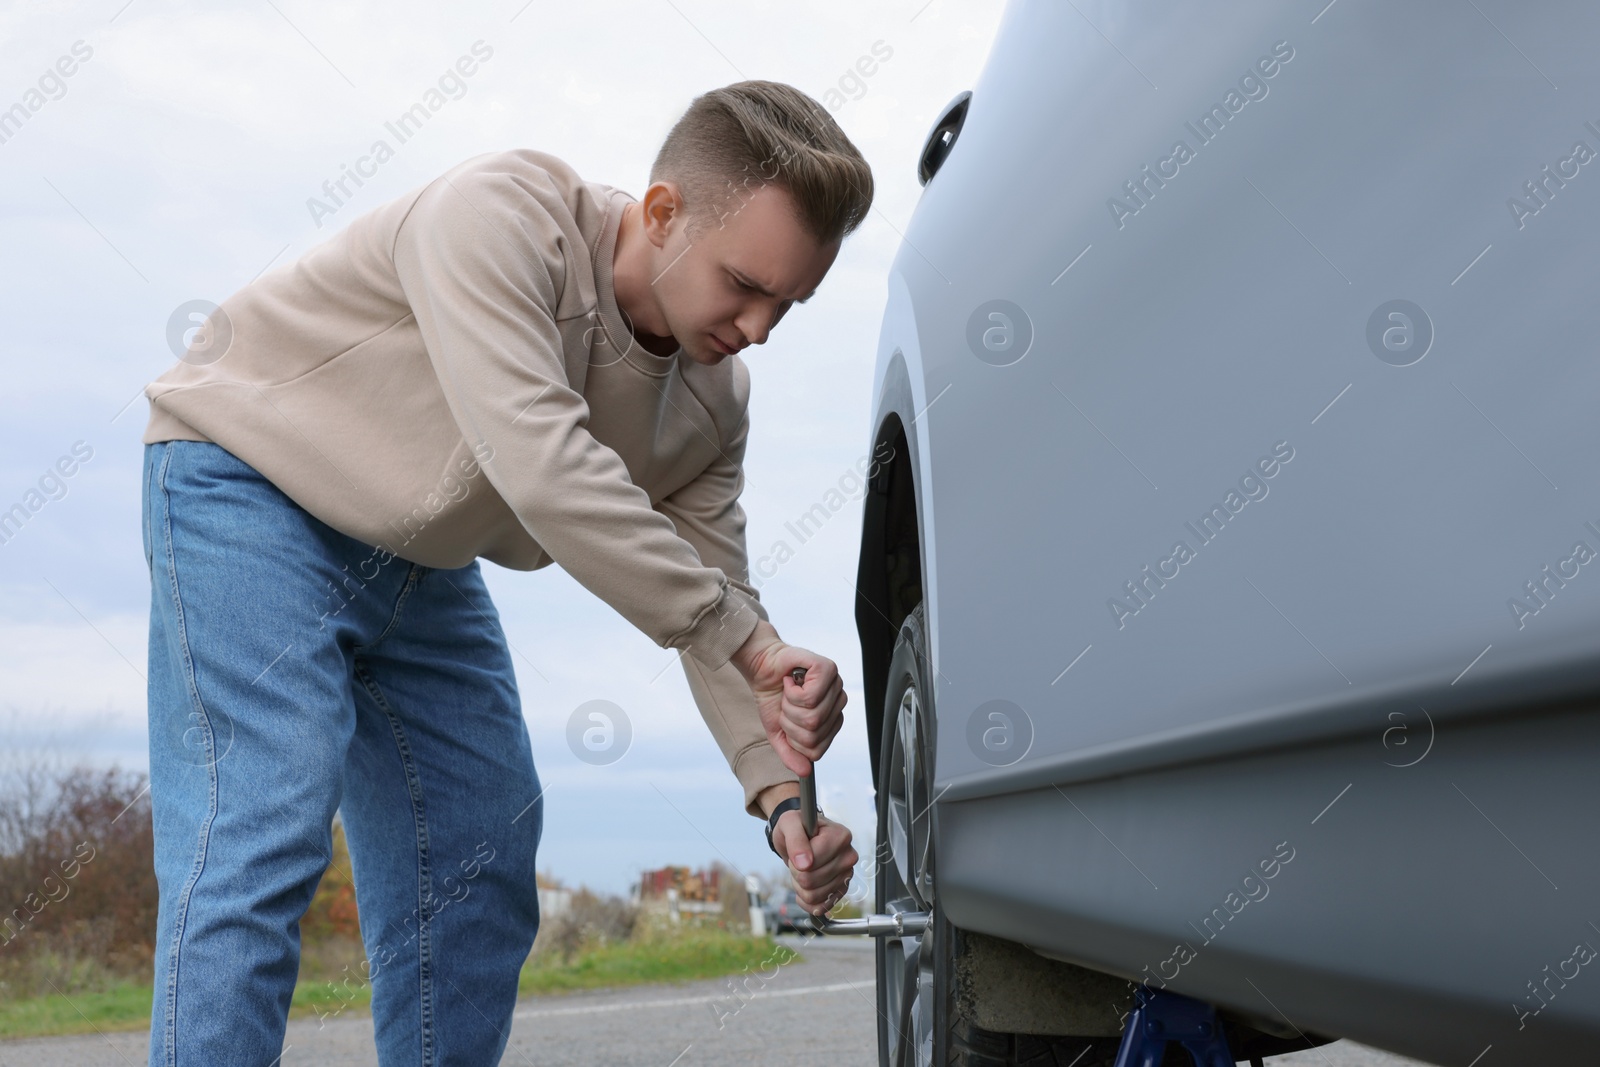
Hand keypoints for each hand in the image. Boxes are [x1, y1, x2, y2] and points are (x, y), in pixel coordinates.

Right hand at [732, 620, 847, 775]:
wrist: (762, 667)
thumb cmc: (773, 696)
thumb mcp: (778, 732)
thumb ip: (791, 753)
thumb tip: (805, 772)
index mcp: (831, 718)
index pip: (816, 749)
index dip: (794, 739)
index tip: (786, 720)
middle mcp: (838, 701)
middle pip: (814, 733)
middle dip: (789, 721)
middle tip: (785, 704)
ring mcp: (835, 684)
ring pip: (813, 717)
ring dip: (789, 706)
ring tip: (788, 691)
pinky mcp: (827, 669)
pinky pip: (810, 698)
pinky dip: (791, 692)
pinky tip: (790, 681)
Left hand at [770, 808, 857, 915]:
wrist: (800, 836)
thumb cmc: (797, 826)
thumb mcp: (790, 824)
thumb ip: (796, 840)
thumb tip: (804, 864)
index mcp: (841, 837)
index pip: (812, 862)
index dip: (797, 859)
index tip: (797, 848)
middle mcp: (849, 856)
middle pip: (811, 880)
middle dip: (797, 873)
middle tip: (798, 859)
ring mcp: (847, 875)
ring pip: (813, 896)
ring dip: (800, 886)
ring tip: (802, 869)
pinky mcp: (841, 890)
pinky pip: (820, 907)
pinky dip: (806, 901)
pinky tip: (804, 888)